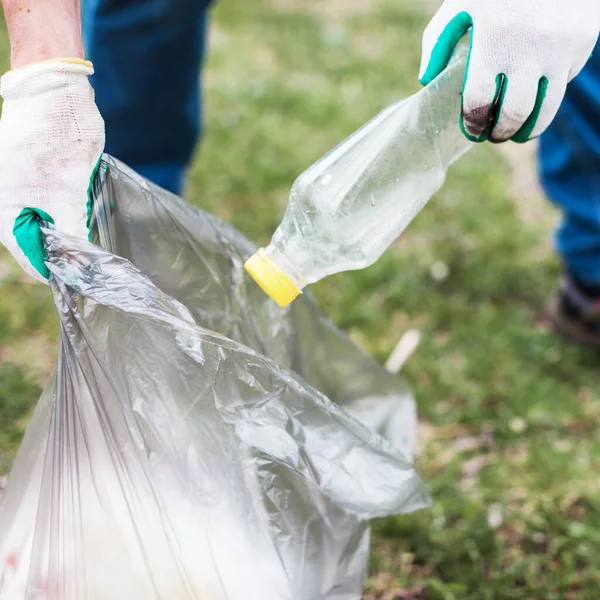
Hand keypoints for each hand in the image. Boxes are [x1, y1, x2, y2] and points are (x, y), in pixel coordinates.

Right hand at [0, 59, 104, 281]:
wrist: (56, 90)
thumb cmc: (57, 136)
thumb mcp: (69, 191)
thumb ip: (72, 230)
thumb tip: (79, 264)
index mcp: (5, 206)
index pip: (27, 252)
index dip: (53, 269)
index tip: (80, 282)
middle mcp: (8, 200)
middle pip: (34, 240)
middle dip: (62, 253)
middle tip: (92, 266)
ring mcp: (22, 188)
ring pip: (44, 224)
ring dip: (66, 235)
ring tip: (91, 248)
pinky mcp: (37, 178)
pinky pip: (50, 206)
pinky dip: (67, 217)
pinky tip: (84, 222)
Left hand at [419, 0, 599, 142]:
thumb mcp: (462, 2)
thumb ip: (440, 41)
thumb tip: (427, 81)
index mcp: (493, 38)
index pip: (478, 102)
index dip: (473, 124)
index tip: (472, 131)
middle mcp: (530, 47)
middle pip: (513, 114)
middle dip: (500, 132)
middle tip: (494, 136)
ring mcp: (562, 46)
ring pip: (546, 107)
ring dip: (529, 127)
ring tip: (518, 133)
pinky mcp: (585, 40)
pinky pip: (565, 79)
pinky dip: (550, 89)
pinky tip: (538, 88)